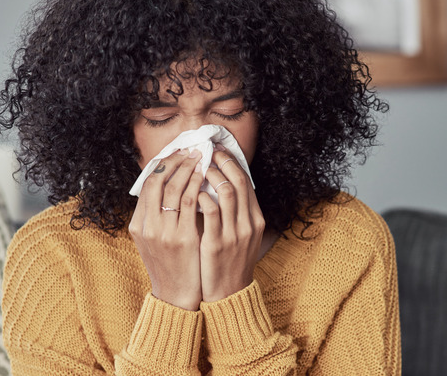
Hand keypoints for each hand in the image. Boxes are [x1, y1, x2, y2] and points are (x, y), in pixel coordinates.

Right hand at [128, 149, 204, 310]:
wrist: (175, 296)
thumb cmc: (170, 265)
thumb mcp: (154, 240)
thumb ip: (156, 216)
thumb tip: (167, 186)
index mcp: (138, 225)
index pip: (147, 184)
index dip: (162, 164)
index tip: (177, 153)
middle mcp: (147, 226)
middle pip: (157, 181)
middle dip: (175, 161)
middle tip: (191, 149)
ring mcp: (163, 232)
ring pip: (173, 188)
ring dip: (188, 169)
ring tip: (200, 157)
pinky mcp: (182, 238)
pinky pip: (189, 203)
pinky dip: (196, 186)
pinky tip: (206, 177)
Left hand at [197, 149, 265, 302]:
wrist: (229, 294)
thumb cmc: (230, 262)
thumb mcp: (241, 236)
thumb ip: (236, 213)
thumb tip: (222, 185)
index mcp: (255, 219)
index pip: (246, 181)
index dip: (232, 162)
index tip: (217, 151)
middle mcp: (248, 224)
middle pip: (239, 181)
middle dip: (222, 161)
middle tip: (206, 151)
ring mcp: (234, 234)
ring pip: (226, 192)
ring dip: (211, 176)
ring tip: (197, 168)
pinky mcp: (217, 244)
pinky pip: (210, 212)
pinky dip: (201, 197)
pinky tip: (191, 193)